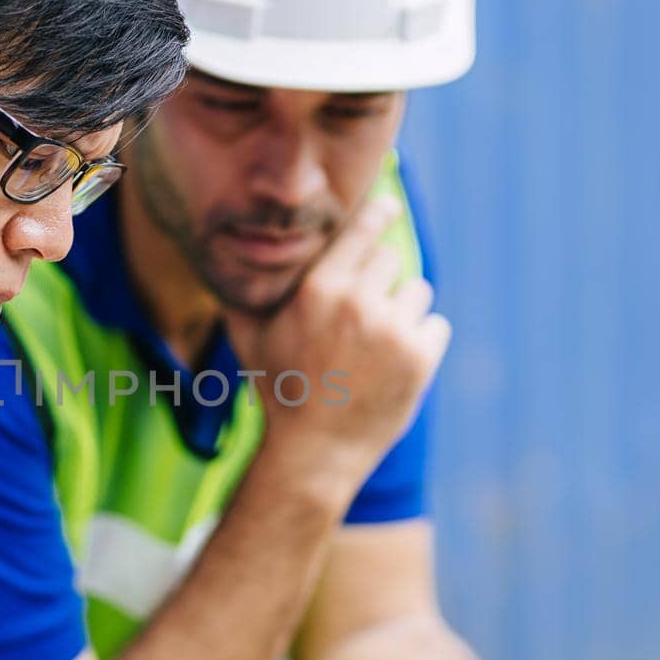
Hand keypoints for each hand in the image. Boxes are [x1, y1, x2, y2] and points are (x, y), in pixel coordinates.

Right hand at [225, 194, 449, 495]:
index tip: (390, 205)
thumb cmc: (280, 392)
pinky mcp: (420, 357)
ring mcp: (392, 330)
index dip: (379, 213)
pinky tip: (394, 366)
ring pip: (417, 291)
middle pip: (390, 259)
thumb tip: (224, 264)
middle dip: (379, 283)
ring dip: (403, 311)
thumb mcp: (250, 341)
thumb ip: (240, 297)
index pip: (361, 231)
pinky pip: (435, 325)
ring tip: (377, 346)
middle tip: (362, 319)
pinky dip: (422, 342)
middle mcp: (357, 303)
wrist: (315, 453)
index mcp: (317, 290)